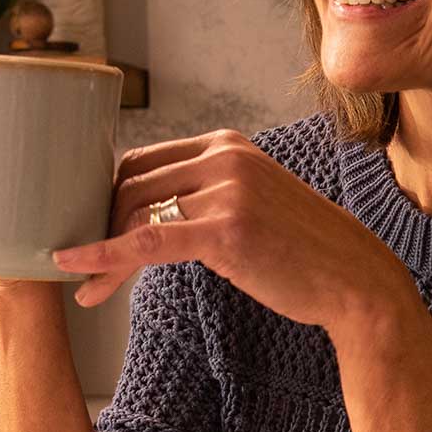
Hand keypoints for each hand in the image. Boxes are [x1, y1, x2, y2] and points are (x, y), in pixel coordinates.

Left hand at [52, 129, 419, 331]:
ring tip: (86, 288)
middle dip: (97, 227)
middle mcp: (225, 156)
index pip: (142, 161)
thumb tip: (139, 209)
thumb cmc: (299, 249)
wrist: (353, 278)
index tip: (87, 229)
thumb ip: (203, 193)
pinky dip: (105, 257)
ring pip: (135, 217)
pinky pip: (147, 241)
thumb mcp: (249, 201)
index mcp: (227, 143)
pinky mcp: (227, 229)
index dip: (106, 197)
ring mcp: (228, 190)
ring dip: (100, 255)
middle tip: (78, 266)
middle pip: (130, 185)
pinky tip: (79, 272)